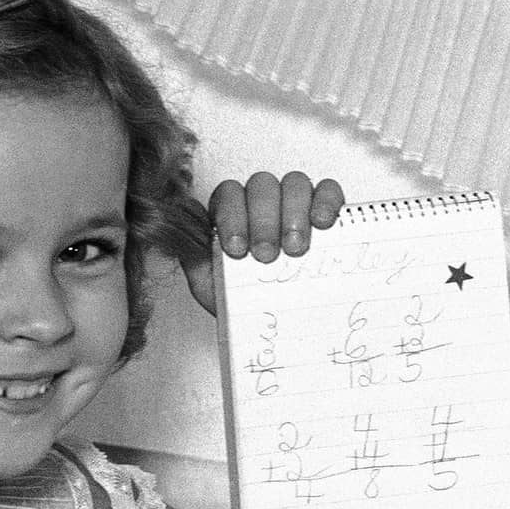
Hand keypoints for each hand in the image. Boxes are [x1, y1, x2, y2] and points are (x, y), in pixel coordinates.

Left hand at [184, 171, 344, 314]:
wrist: (277, 325)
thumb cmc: (241, 301)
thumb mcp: (210, 284)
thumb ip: (193, 255)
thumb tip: (181, 225)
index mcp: (232, 212)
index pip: (228, 194)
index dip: (232, 216)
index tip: (237, 249)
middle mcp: (262, 200)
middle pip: (261, 185)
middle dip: (263, 220)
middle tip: (267, 254)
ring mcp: (295, 201)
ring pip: (294, 183)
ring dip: (294, 213)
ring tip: (295, 248)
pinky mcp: (326, 208)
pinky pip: (328, 189)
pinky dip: (326, 201)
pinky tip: (322, 224)